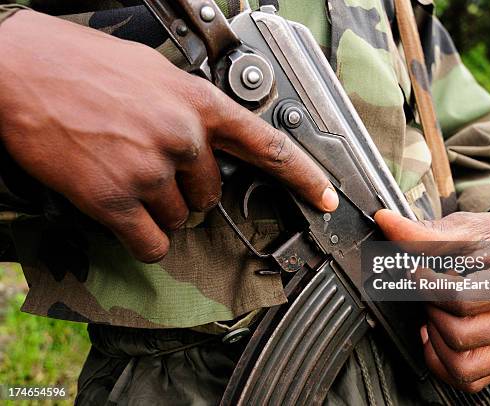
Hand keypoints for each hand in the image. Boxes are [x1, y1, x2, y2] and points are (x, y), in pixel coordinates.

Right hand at [0, 11, 337, 262]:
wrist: (18, 69)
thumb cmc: (81, 65)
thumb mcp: (153, 72)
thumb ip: (189, 106)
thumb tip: (206, 135)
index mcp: (197, 102)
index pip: (268, 145)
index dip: (303, 175)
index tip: (325, 196)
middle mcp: (182, 137)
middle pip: (210, 195)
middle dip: (185, 190)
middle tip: (149, 167)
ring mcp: (150, 170)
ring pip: (180, 219)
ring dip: (157, 209)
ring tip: (123, 175)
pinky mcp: (115, 200)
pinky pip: (152, 243)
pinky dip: (143, 240)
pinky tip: (124, 218)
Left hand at [375, 204, 489, 391]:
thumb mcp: (461, 229)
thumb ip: (423, 233)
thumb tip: (385, 222)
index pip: (462, 299)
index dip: (427, 286)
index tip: (417, 271)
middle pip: (460, 336)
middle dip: (433, 310)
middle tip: (430, 291)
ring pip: (463, 366)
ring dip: (437, 339)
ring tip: (437, 311)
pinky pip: (468, 381)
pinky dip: (443, 360)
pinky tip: (438, 333)